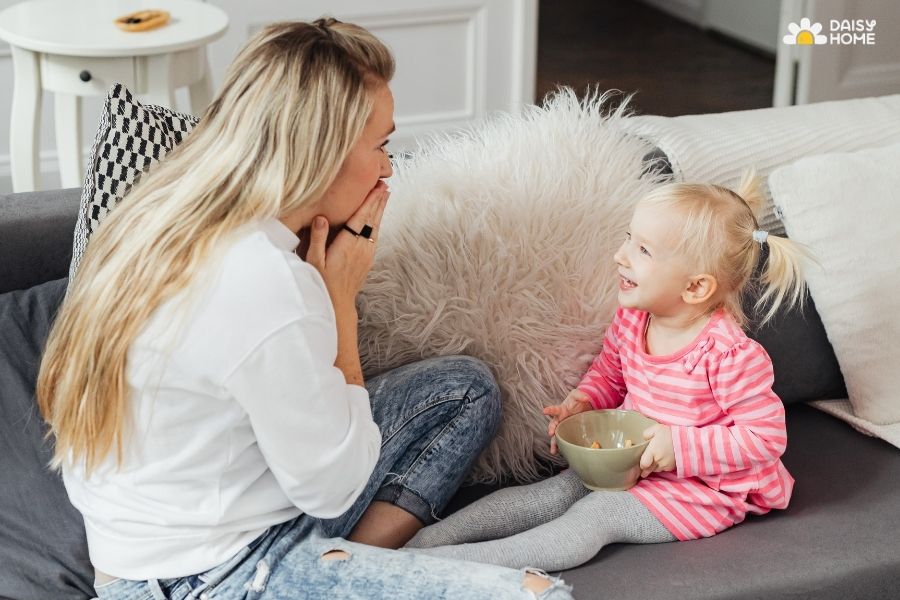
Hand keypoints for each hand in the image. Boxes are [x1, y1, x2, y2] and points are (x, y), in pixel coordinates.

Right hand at [305, 181, 389, 308]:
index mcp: (347, 245)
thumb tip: (321, 217)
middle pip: (372, 220)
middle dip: (378, 201)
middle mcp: (360, 248)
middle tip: (384, 185)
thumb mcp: (313, 261)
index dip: (370, 201)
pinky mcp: (367, 260)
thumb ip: (317, 238)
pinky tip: (377, 219)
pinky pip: (374, 237)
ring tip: (384, 196)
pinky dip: (377, 224)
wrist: (337, 305)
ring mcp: (366, 255)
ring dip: (380, 211)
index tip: (377, 188)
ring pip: (376, 227)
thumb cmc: (322, 283)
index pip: (361, 218)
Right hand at [543, 389, 593, 454]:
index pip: (555, 410)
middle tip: (550, 434)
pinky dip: (563, 446)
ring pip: (557, 436)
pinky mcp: (569, 432)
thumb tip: (585, 398)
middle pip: (553, 425)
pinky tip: (563, 453)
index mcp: (562, 410)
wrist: (583, 406)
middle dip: (551, 430)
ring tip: (553, 451)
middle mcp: (561, 419)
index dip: (550, 410)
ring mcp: (564, 426)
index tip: (544, 411)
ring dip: (554, 443)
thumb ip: (581, 395)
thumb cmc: (578, 399)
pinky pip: (565, 440)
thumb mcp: (579, 395)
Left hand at [639, 424, 675, 477]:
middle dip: (646, 468)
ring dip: (654, 466)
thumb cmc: (671, 434)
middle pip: (648, 469)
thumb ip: (646, 434)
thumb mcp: (656, 429)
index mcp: (652, 451)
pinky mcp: (672, 467)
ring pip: (656, 469)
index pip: (643, 464)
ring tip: (656, 459)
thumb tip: (644, 439)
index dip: (641, 464)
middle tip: (644, 466)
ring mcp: (665, 465)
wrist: (688, 441)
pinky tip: (663, 459)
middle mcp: (658, 460)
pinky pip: (663, 469)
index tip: (640, 463)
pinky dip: (662, 466)